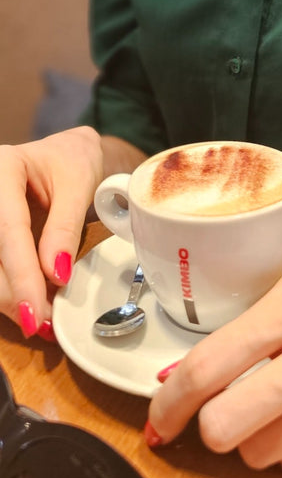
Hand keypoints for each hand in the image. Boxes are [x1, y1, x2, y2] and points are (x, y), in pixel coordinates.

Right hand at [0, 126, 103, 336]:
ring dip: (8, 297)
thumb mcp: (78, 185)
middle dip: (13, 293)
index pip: (7, 228)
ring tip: (40, 322)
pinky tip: (28, 308)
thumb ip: (65, 227)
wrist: (64, 154)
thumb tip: (56, 273)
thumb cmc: (72, 161)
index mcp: (2, 168)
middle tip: (41, 323)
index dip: (21, 272)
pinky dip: (10, 290)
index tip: (36, 307)